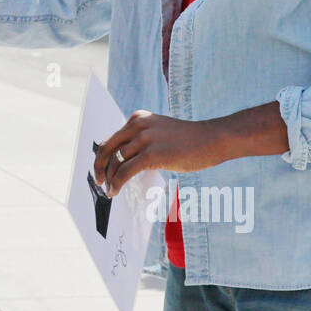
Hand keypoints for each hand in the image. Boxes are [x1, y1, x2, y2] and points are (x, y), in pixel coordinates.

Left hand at [92, 110, 228, 195]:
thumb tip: (124, 160)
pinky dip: (117, 183)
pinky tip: (115, 191)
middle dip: (99, 166)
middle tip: (98, 181)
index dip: (103, 156)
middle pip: (107, 148)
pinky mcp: (150, 155)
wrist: (212, 139)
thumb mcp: (160, 132)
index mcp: (138, 118)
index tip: (101, 169)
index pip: (112, 138)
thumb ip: (142, 140)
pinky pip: (125, 171)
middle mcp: (138, 125)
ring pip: (116, 162)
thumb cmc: (190, 140)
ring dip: (110, 179)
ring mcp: (144, 139)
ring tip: (110, 191)